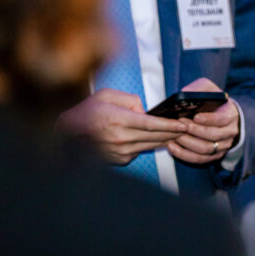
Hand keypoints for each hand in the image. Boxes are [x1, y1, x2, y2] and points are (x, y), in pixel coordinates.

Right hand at [56, 88, 187, 164]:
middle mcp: (121, 138)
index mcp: (118, 120)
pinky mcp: (120, 160)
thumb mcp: (106, 95)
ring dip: (165, 140)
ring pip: (150, 146)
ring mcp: (121, 152)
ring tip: (178, 133)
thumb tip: (144, 110)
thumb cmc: (86, 113)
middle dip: (173, 133)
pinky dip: (149, 145)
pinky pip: (140, 151)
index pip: (151, 124)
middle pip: (155, 137)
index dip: (170, 125)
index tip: (183, 124)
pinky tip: (157, 139)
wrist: (67, 135)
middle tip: (187, 128)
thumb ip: (129, 99)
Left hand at [167, 77, 241, 164]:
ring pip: (206, 149)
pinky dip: (184, 155)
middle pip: (213, 136)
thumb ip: (200, 88)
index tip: (195, 116)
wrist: (224, 117)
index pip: (222, 119)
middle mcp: (230, 132)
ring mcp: (223, 146)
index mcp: (231, 115)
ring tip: (174, 136)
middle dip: (194, 131)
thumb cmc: (214, 102)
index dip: (209, 119)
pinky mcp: (214, 155)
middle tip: (180, 124)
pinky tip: (172, 147)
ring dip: (188, 144)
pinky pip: (199, 159)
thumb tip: (185, 92)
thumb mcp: (210, 89)